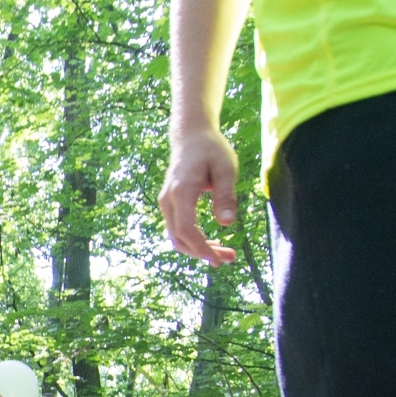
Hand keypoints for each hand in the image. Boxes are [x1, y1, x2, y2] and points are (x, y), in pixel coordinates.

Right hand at [158, 126, 240, 265]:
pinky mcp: (170, 204)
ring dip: (198, 249)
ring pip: (176, 237)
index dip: (201, 248)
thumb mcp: (226, 168)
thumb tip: (226, 224)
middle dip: (203, 253)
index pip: (186, 229)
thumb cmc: (211, 150)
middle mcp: (168, 200)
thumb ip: (226, 195)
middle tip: (229, 259)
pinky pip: (177, 229)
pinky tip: (212, 242)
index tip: (220, 259)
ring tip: (224, 253)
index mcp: (181, 191)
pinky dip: (193, 240)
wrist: (191, 137)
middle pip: (179, 238)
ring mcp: (166, 203)